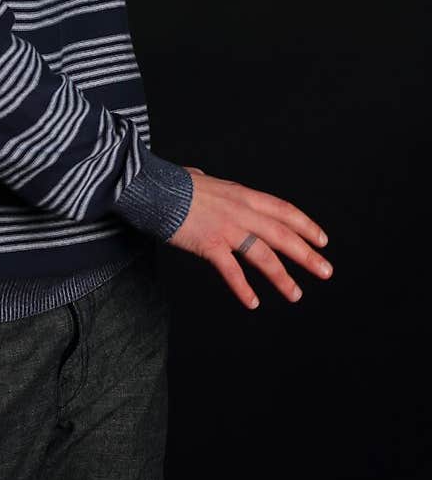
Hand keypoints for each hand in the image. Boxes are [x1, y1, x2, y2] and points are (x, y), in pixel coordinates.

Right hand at [167, 165, 332, 308]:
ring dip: (282, 277)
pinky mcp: (210, 244)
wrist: (153, 188)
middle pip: (283, 235)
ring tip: (296, 294)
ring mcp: (227, 228)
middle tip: (326, 270)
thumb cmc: (173, 183)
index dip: (306, 226)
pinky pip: (232, 271)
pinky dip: (243, 288)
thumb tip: (199, 177)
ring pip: (264, 256)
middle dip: (307, 255)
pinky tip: (253, 302)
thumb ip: (208, 184)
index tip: (322, 240)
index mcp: (243, 195)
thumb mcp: (201, 179)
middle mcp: (241, 211)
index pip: (284, 210)